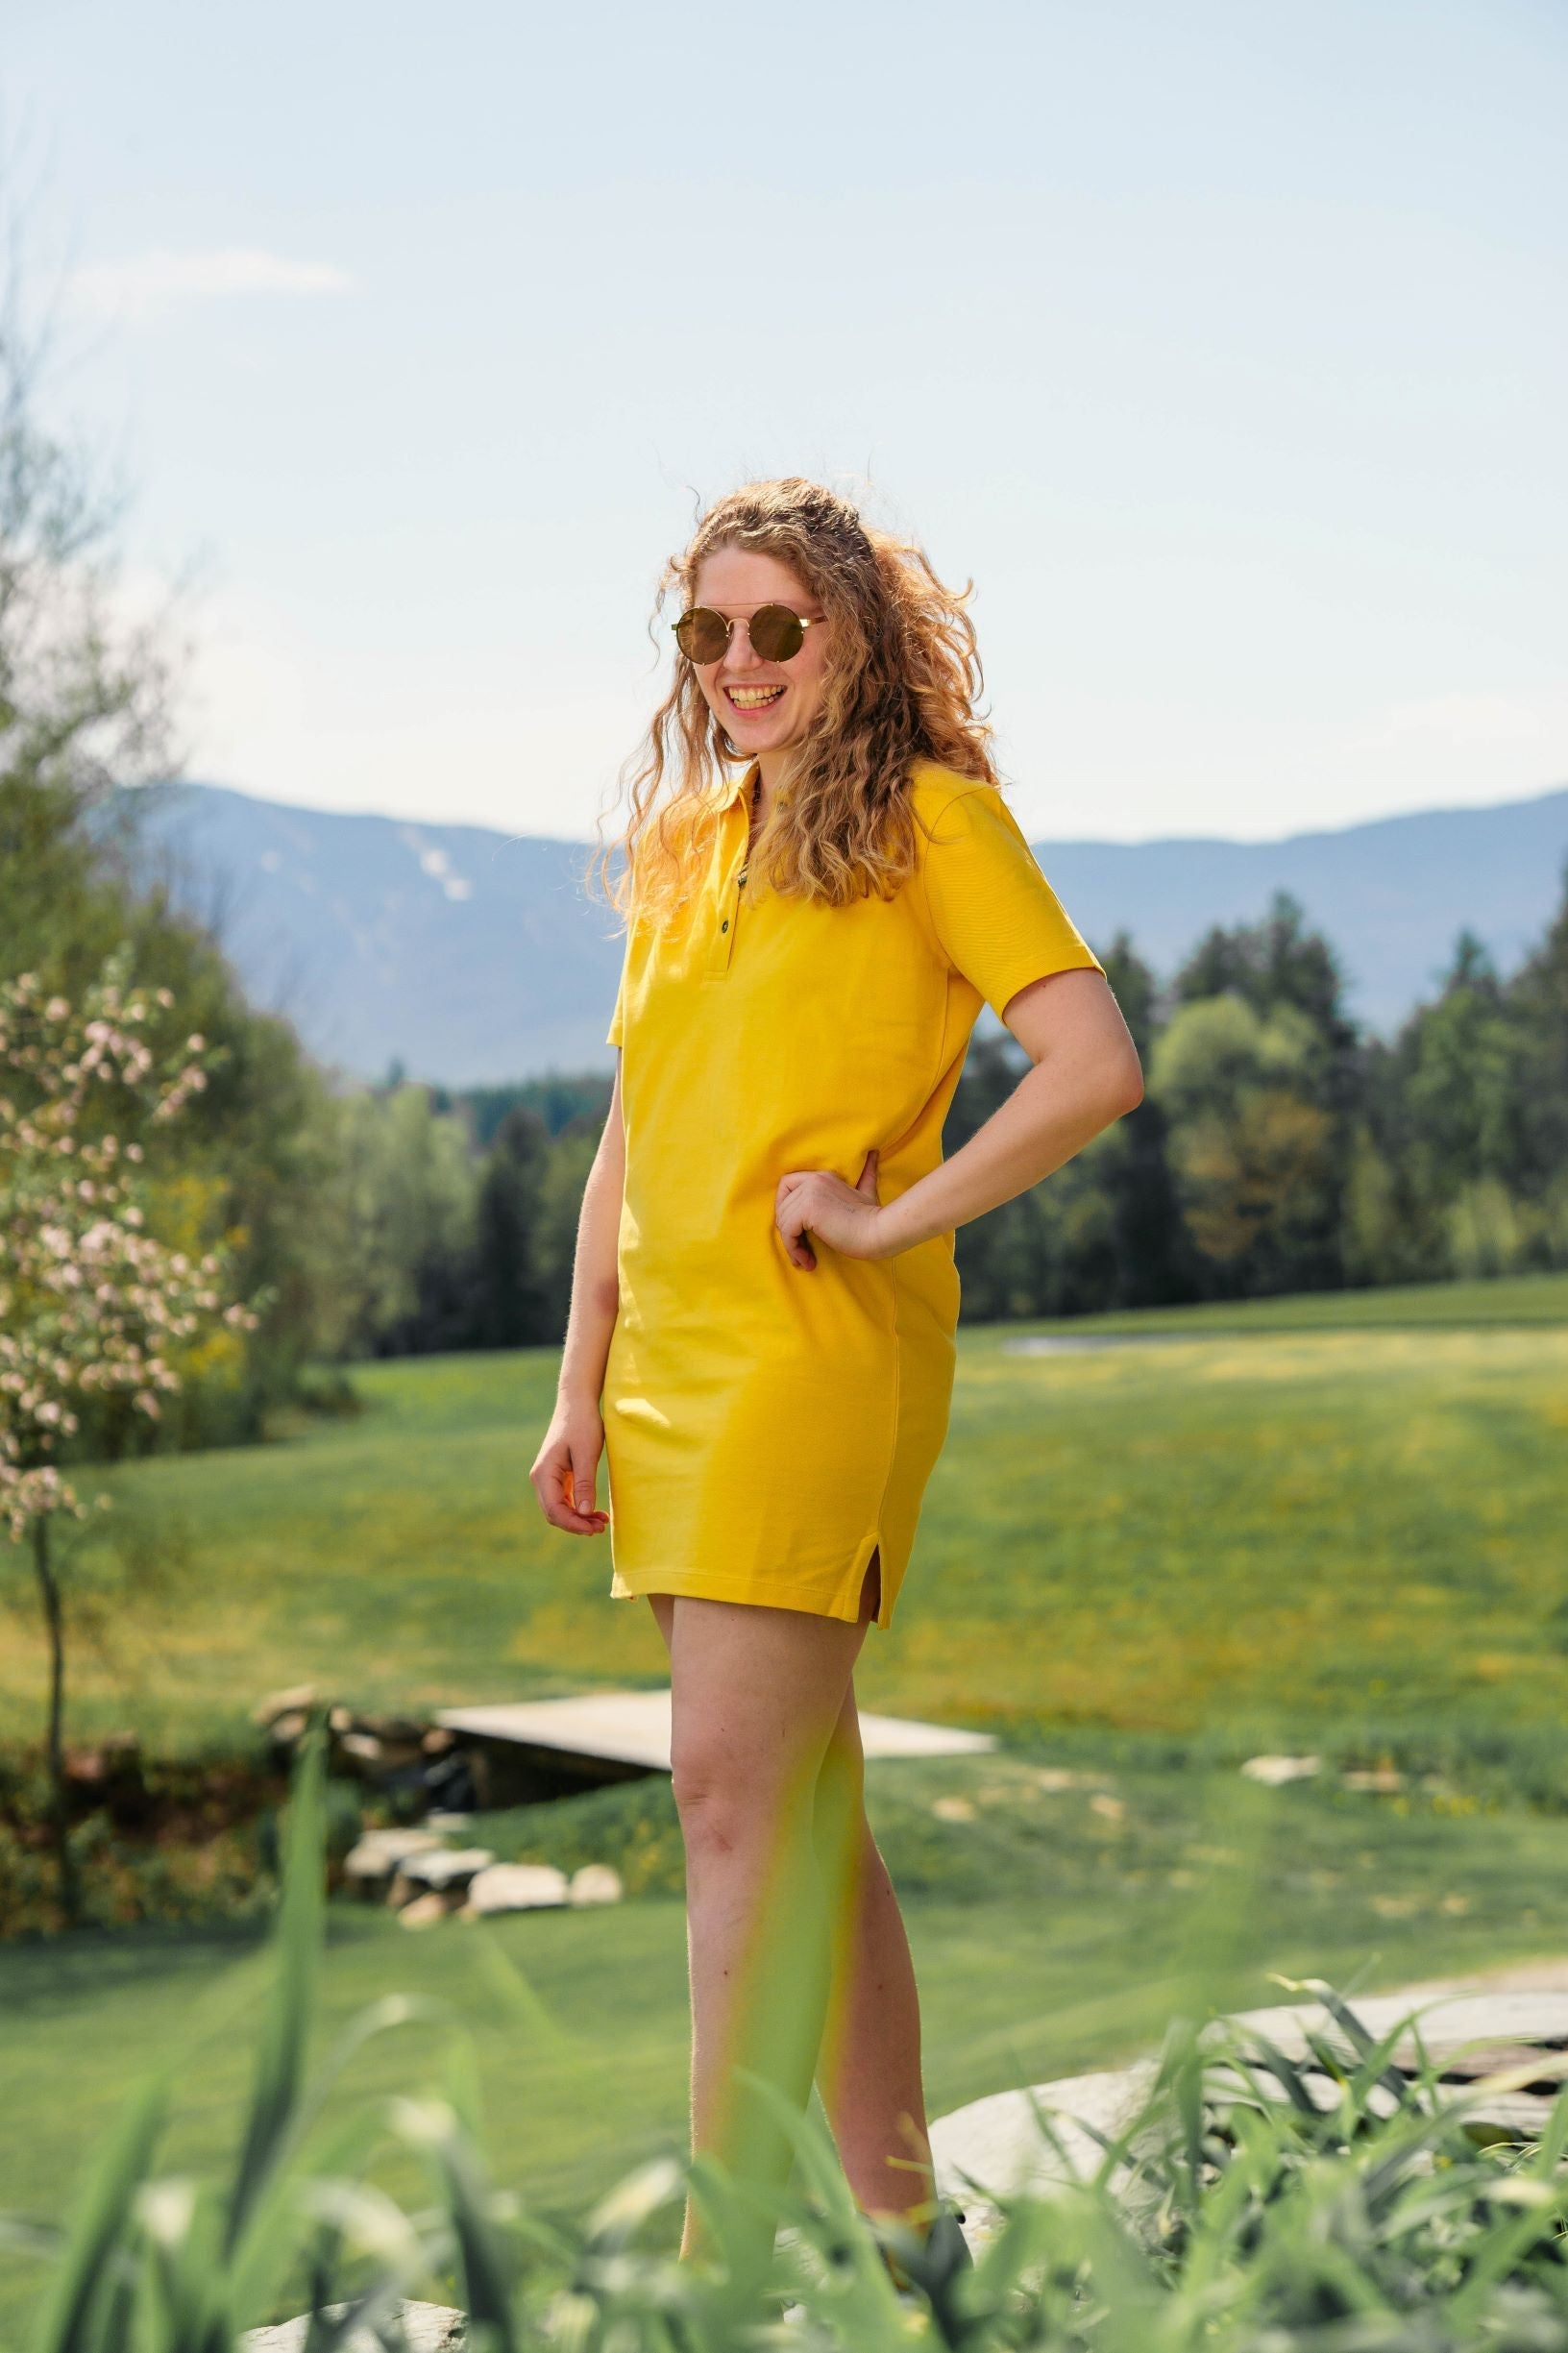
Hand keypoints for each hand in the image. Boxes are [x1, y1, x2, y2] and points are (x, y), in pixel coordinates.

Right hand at [530, 1398, 610, 1534]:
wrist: (577, 1403)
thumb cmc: (583, 1424)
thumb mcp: (587, 1454)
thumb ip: (585, 1484)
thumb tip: (584, 1513)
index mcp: (544, 1473)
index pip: (554, 1510)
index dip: (573, 1524)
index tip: (594, 1529)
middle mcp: (540, 1478)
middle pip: (554, 1513)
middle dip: (576, 1524)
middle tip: (602, 1527)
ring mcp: (546, 1477)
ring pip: (559, 1508)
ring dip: (578, 1518)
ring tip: (602, 1521)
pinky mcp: (556, 1476)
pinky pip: (563, 1499)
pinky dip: (578, 1508)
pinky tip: (595, 1511)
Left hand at [774, 1149, 885, 1271]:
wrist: (880, 1231)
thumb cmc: (873, 1217)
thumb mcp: (867, 1191)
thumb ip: (866, 1174)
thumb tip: (874, 1153)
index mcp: (822, 1176)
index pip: (786, 1185)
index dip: (784, 1207)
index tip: (796, 1228)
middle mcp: (813, 1180)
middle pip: (781, 1206)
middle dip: (787, 1231)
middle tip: (801, 1251)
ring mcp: (810, 1194)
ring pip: (783, 1221)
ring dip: (791, 1245)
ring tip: (805, 1260)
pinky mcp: (809, 1210)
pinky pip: (787, 1231)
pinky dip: (793, 1249)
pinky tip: (807, 1261)